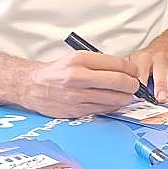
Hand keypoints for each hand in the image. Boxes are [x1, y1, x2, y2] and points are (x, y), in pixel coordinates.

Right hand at [23, 51, 139, 117]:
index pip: (117, 64)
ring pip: (114, 99)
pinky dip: (113, 106)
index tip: (134, 72)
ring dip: (126, 98)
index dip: (131, 69)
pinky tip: (113, 102)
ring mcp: (77, 96)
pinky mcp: (76, 111)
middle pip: (119, 82)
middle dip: (132, 85)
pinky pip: (104, 109)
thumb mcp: (77, 57)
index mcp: (80, 60)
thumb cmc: (58, 71)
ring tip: (126, 94)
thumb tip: (127, 70)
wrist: (33, 86)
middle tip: (134, 85)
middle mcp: (78, 77)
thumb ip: (101, 63)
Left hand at [129, 34, 167, 100]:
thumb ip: (125, 74)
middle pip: (161, 70)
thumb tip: (109, 88)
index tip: (137, 96)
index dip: (139, 82)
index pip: (140, 71)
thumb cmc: (150, 58)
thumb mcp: (135, 61)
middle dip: (161, 84)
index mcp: (144, 59)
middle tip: (161, 98)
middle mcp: (161, 58)